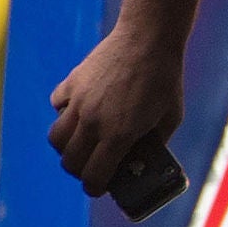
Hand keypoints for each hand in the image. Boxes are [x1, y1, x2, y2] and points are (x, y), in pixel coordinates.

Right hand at [48, 22, 184, 193]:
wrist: (148, 39)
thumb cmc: (165, 79)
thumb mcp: (171, 117)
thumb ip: (156, 142)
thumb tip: (144, 158)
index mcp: (119, 135)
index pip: (93, 176)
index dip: (94, 188)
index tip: (98, 188)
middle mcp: (93, 122)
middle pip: (70, 162)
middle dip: (80, 170)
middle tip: (91, 167)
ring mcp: (78, 102)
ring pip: (56, 138)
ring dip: (66, 146)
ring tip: (81, 143)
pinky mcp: (71, 83)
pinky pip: (57, 105)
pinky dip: (64, 112)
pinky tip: (79, 109)